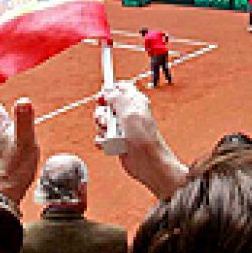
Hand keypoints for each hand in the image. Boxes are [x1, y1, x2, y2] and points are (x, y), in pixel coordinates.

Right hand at [99, 81, 186, 200]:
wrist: (149, 164)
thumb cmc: (145, 139)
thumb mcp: (131, 113)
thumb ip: (118, 98)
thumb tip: (109, 90)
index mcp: (135, 102)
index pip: (120, 88)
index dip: (109, 91)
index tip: (103, 97)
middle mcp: (128, 114)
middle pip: (106, 105)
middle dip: (102, 113)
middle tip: (107, 120)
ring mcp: (122, 128)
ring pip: (102, 121)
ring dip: (102, 129)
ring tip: (110, 135)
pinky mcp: (117, 140)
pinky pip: (102, 136)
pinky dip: (102, 140)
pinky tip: (108, 144)